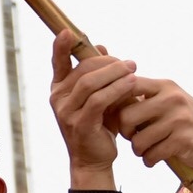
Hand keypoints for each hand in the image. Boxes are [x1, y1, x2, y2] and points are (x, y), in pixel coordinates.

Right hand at [48, 31, 139, 188]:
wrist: (95, 160)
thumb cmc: (99, 125)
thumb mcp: (98, 96)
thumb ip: (99, 74)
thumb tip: (101, 46)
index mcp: (59, 89)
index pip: (58, 63)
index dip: (61, 46)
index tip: (68, 32)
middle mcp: (58, 99)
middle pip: (83, 69)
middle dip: (108, 62)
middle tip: (130, 62)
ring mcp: (66, 113)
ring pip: (90, 83)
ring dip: (115, 73)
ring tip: (134, 69)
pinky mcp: (80, 125)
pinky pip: (99, 101)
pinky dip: (116, 89)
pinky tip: (132, 84)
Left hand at [108, 77, 192, 180]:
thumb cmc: (188, 122)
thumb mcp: (171, 100)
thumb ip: (147, 97)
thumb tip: (108, 96)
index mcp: (165, 86)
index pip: (128, 85)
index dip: (116, 101)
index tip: (118, 114)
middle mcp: (172, 98)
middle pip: (127, 116)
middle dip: (125, 132)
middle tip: (132, 137)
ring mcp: (179, 119)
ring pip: (138, 140)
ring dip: (138, 150)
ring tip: (145, 150)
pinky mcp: (183, 140)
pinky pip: (152, 154)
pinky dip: (150, 160)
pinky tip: (154, 158)